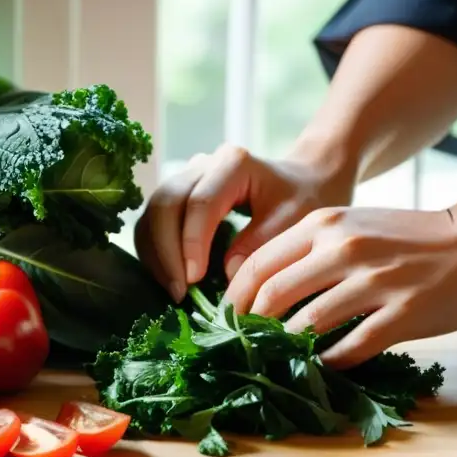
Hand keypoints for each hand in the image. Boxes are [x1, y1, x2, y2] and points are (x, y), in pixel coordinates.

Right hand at [134, 143, 353, 301]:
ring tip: (173, 291)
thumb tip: (226, 273)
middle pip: (165, 204)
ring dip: (156, 254)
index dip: (192, 243)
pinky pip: (154, 222)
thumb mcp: (295, 220)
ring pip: (152, 212)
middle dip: (166, 252)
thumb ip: (261, 243)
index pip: (200, 203)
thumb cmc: (304, 198)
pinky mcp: (178, 195)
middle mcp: (202, 164)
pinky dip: (155, 251)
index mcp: (233, 163)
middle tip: (179, 292)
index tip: (195, 280)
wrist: (304, 181)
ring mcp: (186, 177)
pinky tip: (170, 279)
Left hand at [223, 206, 456, 368]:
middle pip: (273, 294)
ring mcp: (375, 281)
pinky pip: (354, 346)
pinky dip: (332, 362)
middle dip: (251, 327)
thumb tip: (259, 289)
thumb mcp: (350, 226)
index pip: (257, 263)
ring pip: (308, 323)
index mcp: (325, 225)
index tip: (227, 320)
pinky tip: (325, 367)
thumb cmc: (406, 238)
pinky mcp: (404, 312)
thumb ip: (308, 249)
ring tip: (279, 362)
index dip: (235, 297)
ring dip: (288, 348)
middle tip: (245, 347)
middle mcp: (344, 248)